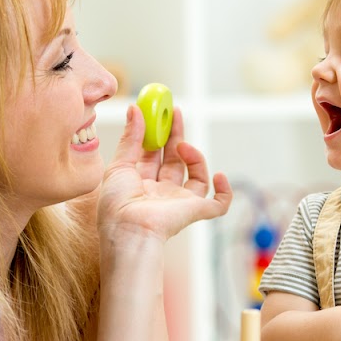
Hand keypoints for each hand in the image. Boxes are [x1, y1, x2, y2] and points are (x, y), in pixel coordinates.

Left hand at [96, 105, 231, 241]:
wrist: (128, 230)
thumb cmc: (116, 205)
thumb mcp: (118, 165)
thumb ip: (130, 138)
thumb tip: (135, 110)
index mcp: (140, 184)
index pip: (152, 154)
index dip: (157, 133)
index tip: (159, 113)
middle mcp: (161, 193)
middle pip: (174, 160)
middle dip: (176, 135)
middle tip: (175, 113)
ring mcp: (179, 202)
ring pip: (196, 176)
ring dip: (194, 157)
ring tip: (182, 146)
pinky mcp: (195, 211)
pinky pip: (218, 204)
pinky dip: (224, 191)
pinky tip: (219, 175)